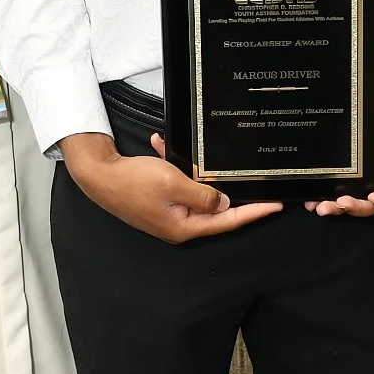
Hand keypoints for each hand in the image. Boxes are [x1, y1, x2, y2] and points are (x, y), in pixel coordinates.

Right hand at [61, 131, 282, 243]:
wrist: (96, 174)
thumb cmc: (133, 181)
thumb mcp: (174, 183)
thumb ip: (203, 194)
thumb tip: (224, 202)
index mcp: (184, 226)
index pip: (228, 221)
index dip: (254, 212)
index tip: (276, 206)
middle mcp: (177, 224)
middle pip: (213, 207)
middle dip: (224, 186)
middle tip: (251, 178)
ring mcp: (166, 213)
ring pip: (193, 190)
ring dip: (192, 170)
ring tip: (185, 152)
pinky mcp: (156, 201)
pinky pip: (174, 183)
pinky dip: (172, 165)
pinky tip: (163, 146)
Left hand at [307, 33, 373, 216]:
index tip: (373, 198)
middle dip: (357, 207)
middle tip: (339, 203)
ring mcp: (370, 165)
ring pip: (356, 195)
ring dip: (339, 204)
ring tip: (322, 205)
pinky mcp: (354, 157)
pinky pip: (343, 178)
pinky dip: (329, 189)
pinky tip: (315, 194)